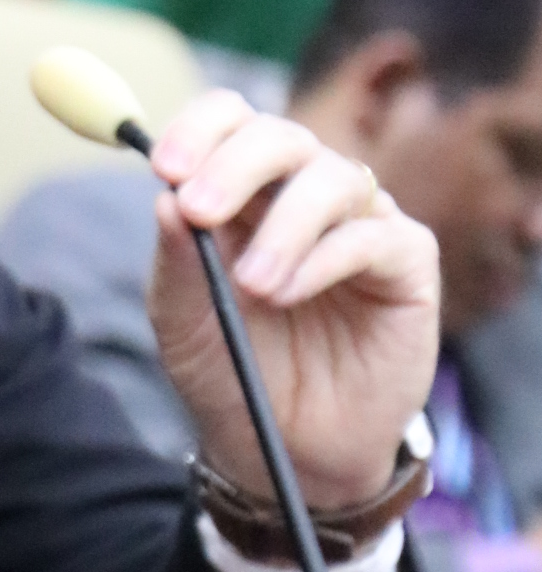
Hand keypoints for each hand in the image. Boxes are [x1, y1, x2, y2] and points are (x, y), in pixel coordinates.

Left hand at [147, 90, 439, 508]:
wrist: (283, 451)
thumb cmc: (230, 373)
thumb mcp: (182, 322)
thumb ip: (175, 261)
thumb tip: (164, 197)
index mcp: (243, 191)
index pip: (230, 120)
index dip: (199, 129)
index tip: (165, 168)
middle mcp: (303, 195)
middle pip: (281, 136)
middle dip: (235, 165)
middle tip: (199, 210)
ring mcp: (359, 223)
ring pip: (334, 178)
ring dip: (284, 226)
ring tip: (252, 285)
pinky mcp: (407, 264)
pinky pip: (375, 235)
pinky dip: (326, 257)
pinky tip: (290, 292)